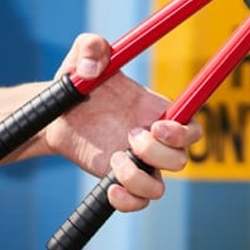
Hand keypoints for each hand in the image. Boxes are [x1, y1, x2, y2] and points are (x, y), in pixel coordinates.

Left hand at [44, 33, 201, 210]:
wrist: (56, 115)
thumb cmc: (77, 83)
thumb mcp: (80, 57)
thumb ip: (90, 47)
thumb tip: (92, 68)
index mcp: (155, 110)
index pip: (192, 127)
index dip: (185, 132)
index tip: (157, 126)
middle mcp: (153, 140)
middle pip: (182, 159)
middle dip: (157, 152)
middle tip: (129, 135)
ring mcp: (137, 164)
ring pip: (160, 187)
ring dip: (139, 177)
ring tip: (114, 158)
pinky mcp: (119, 182)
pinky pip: (139, 203)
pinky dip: (128, 201)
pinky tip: (110, 186)